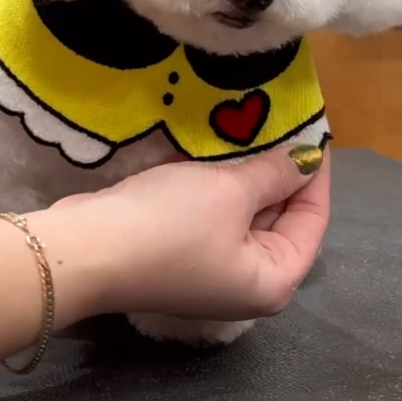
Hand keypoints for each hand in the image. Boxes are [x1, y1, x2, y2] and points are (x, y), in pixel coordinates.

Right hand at [37, 141, 329, 323]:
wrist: (86, 247)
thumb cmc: (171, 224)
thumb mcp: (231, 191)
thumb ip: (275, 172)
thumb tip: (309, 156)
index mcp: (273, 281)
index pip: (312, 219)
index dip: (315, 171)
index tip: (313, 125)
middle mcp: (246, 281)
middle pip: (279, 218)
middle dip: (281, 170)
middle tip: (283, 118)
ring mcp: (209, 268)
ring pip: (243, 212)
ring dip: (248, 172)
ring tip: (255, 123)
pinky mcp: (178, 250)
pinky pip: (212, 211)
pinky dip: (218, 182)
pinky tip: (218, 145)